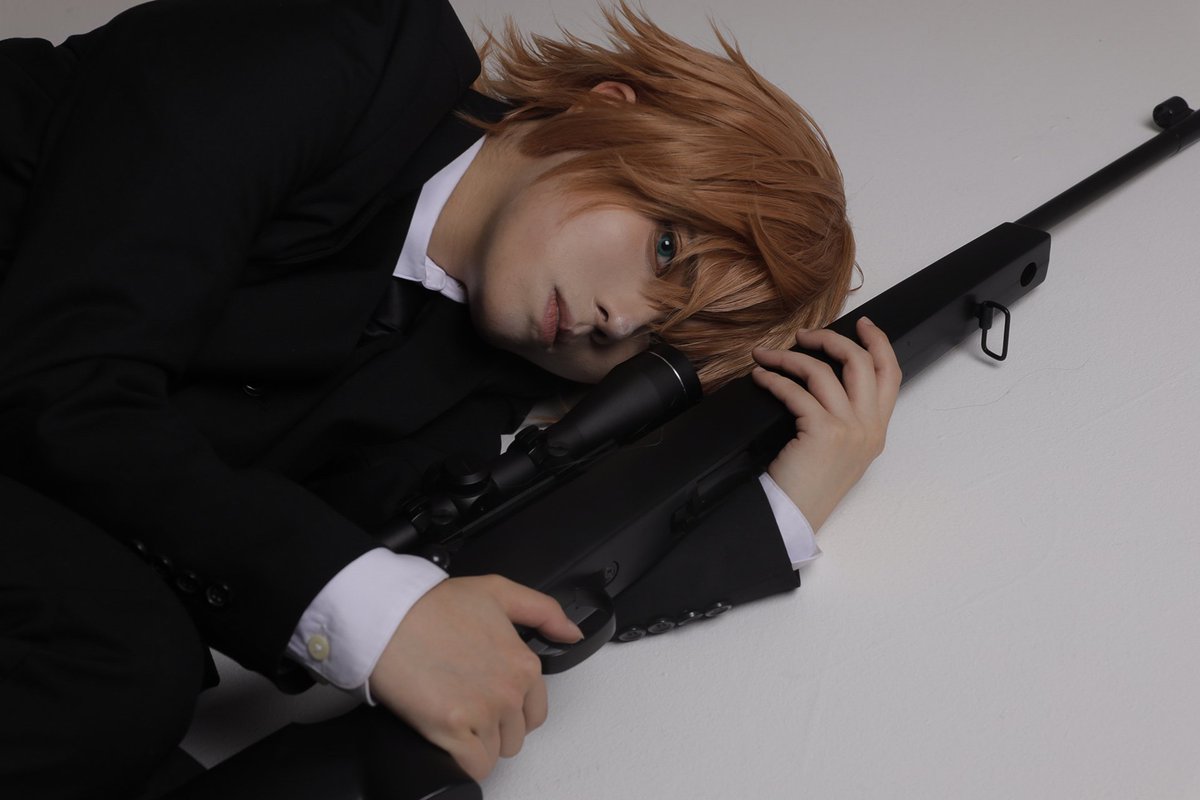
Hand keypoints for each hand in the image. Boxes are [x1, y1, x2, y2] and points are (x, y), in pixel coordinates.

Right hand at [368, 575, 581, 780]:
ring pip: (495, 752)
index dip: (511, 707)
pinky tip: (447, 737)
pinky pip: (475, 767)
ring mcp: (483, 712)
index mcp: (523, 663)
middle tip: (465, 703)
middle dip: (494, 726)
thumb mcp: (497, 592)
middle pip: (515, 735)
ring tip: (452, 714)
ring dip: (476, 742)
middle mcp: (509, 691)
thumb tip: (572, 633)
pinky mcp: (454, 730)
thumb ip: (543, 611)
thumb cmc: (434, 605)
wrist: (388, 616)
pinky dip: (462, 760)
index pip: (535, 711)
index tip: (487, 695)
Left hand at [751, 317, 900, 530]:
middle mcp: (869, 427)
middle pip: (861, 362)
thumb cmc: (809, 484)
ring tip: (767, 355)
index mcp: (877, 430)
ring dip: (790, 357)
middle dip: (830, 339)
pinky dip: (774, 379)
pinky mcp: (823, 432)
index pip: (891, 374)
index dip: (879, 343)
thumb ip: (846, 417)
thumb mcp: (842, 449)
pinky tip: (760, 377)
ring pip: (823, 371)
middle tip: (804, 335)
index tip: (864, 323)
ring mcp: (850, 429)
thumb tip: (824, 376)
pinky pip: (796, 391)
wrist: (797, 515)